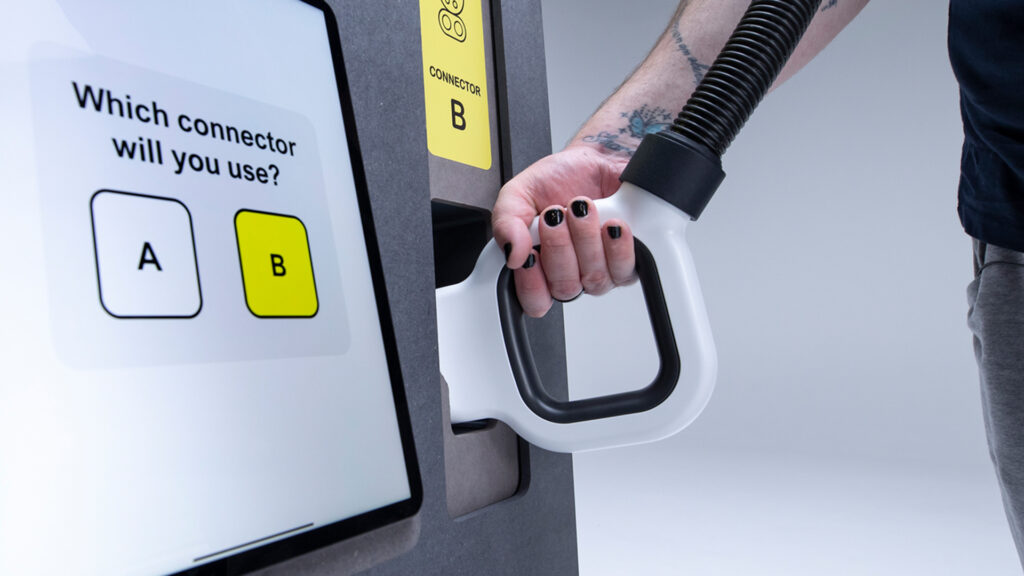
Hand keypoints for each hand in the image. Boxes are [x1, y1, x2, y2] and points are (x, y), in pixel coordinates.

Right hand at [492, 144, 637, 317]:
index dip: (532, 285)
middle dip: (559, 247)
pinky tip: (610, 223)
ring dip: (586, 239)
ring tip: (582, 209)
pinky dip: (617, 244)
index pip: (534, 301)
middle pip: (564, 289)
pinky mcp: (627, 260)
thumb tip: (511, 253)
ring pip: (594, 279)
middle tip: (556, 216)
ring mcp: (600, 269)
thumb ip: (505, 222)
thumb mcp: (519, 193)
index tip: (531, 255)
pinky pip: (624, 269)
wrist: (598, 159)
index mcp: (539, 265)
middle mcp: (571, 273)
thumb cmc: (560, 178)